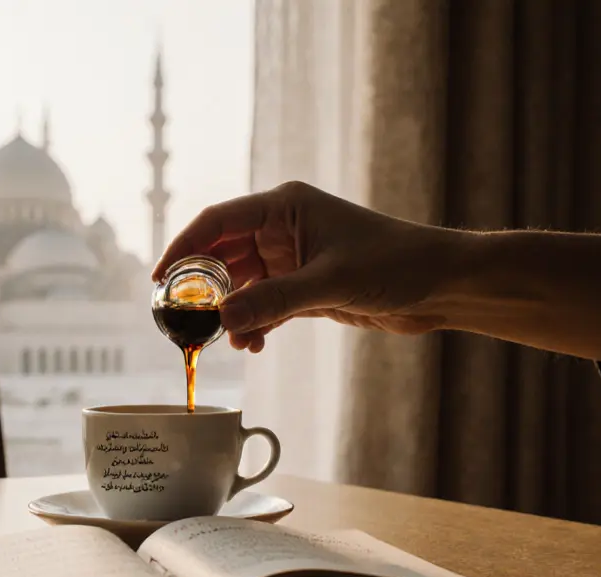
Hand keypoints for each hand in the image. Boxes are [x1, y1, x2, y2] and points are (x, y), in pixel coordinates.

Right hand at [153, 181, 460, 351]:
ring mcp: (293, 260)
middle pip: (223, 256)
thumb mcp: (330, 283)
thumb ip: (275, 302)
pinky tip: (252, 346)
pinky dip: (254, 325)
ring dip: (229, 313)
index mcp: (284, 206)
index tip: (158, 279)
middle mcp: (283, 228)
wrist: (441, 285)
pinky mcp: (306, 288)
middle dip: (202, 289)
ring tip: (219, 341)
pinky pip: (264, 306)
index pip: (217, 222)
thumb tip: (223, 322)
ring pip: (242, 286)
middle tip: (181, 321)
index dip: (183, 248)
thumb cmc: (395, 263)